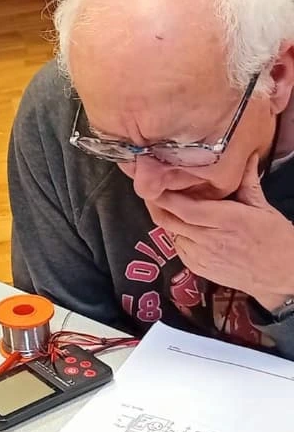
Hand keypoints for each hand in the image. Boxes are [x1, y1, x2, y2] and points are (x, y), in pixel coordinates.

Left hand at [150, 160, 293, 310]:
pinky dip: (175, 234)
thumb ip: (247, 182)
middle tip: (150, 190)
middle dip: (155, 205)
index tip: (154, 181)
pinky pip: (177, 247)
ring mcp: (201, 256)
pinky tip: (181, 225)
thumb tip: (246, 155)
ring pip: (170, 233)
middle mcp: (210, 239)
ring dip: (165, 219)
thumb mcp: (264, 209)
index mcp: (227, 220)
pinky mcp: (198, 269)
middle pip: (168, 220)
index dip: (164, 196)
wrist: (282, 276)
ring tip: (164, 205)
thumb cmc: (276, 239)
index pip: (184, 208)